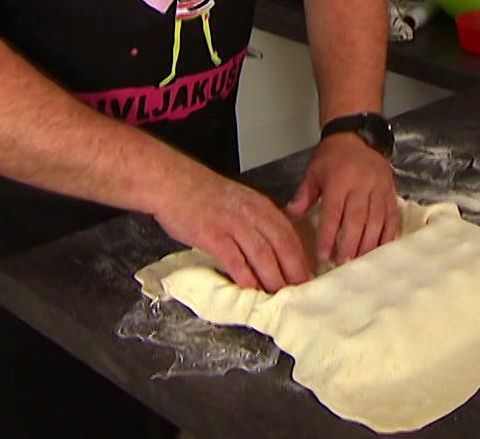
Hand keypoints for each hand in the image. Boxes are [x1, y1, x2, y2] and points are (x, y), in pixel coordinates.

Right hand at [153, 167, 311, 291]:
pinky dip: (246, 277)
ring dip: (273, 279)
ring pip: (263, 255)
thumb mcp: (239, 200)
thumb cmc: (202, 193)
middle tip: (300, 291)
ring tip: (279, 296)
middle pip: (282, 245)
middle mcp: (251, 214)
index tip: (306, 274)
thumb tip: (270, 245)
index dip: (301, 257)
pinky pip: (235, 260)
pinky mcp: (213, 236)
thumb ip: (256, 220)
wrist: (173, 182)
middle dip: (294, 271)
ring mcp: (233, 224)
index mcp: (260, 206)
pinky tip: (252, 290)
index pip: (289, 234)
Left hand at [286, 134, 400, 263]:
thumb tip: (291, 215)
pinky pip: (392, 216)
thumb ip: (303, 195)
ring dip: (368, 243)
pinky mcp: (391, 191)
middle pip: (356, 219)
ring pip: (376, 220)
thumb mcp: (313, 171)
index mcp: (339, 180)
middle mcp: (361, 185)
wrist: (357, 135)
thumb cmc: (333, 156)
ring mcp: (379, 188)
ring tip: (360, 260)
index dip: (328, 235)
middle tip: (343, 263)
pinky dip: (387, 234)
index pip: (333, 212)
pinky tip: (381, 248)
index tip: (323, 254)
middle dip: (350, 243)